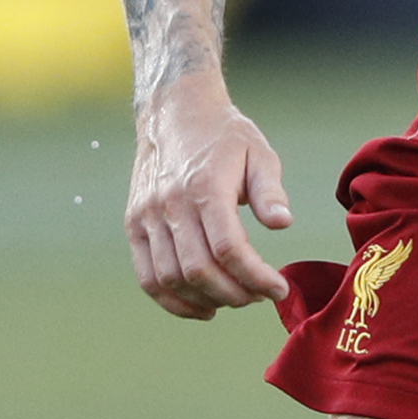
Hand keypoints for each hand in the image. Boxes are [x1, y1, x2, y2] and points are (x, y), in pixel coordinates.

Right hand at [126, 76, 297, 320]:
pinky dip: (173, 301)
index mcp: (205, 187)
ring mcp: (147, 217)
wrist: (174, 112)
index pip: (229, 249)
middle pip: (200, 270)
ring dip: (206, 301)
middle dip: (235, 294)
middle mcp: (170, 204)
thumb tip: (283, 223)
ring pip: (171, 279)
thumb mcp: (258, 153)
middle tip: (260, 296)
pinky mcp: (134, 225)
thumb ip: (270, 191)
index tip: (278, 288)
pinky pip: (147, 276)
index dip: (256, 278)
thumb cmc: (223, 135)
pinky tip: (202, 307)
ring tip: (235, 300)